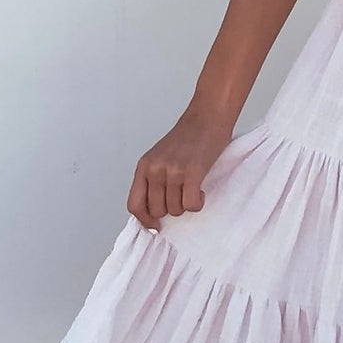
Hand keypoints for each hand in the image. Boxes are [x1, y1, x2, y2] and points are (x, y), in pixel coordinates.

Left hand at [127, 107, 232, 230]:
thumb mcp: (160, 156)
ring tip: (193, 188)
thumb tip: (154, 210)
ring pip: (175, 209)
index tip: (155, 225)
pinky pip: (191, 204)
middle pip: (157, 210)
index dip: (144, 220)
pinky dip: (197, 203)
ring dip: (186, 205)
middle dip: (171, 209)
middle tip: (182, 195)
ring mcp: (173, 170)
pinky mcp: (192, 172)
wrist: (208, 117)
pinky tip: (201, 192)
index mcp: (144, 166)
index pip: (134, 204)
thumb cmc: (188, 137)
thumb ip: (153, 179)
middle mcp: (155, 169)